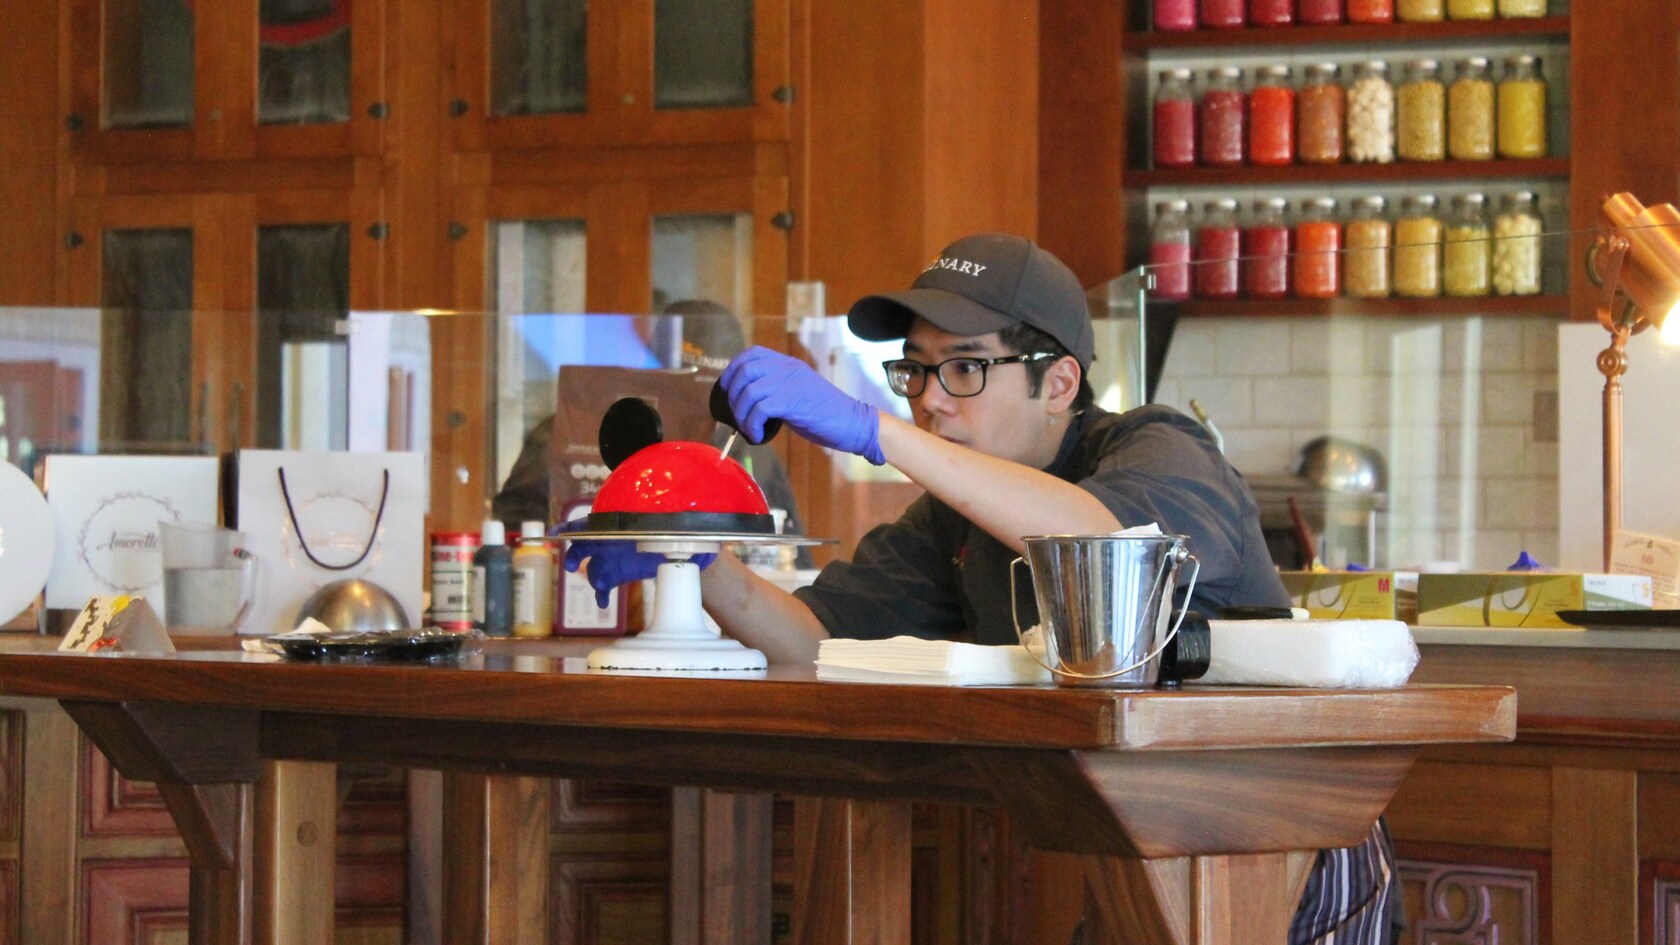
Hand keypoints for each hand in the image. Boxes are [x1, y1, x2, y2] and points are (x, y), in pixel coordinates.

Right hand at [555, 520, 715, 608]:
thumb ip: (678, 534)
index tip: (557, 533)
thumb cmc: (677, 532)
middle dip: (576, 554)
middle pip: (585, 545)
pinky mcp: (617, 573)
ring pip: (593, 567)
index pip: (591, 522)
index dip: (571, 527)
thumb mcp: (676, 529)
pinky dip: (600, 594)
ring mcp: (611, 557)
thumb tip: (696, 541)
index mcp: (617, 523)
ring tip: (601, 587)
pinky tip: (603, 603)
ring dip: (593, 578)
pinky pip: (602, 585)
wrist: (684, 549)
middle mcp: (610, 539)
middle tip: (571, 565)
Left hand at [720, 346, 883, 464]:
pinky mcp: (793, 401)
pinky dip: (752, 425)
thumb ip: (776, 389)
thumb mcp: (798, 392)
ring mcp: (790, 383)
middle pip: (745, 371)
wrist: (852, 422)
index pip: (752, 354)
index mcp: (788, 364)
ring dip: (742, 415)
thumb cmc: (825, 413)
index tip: (727, 390)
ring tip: (749, 429)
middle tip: (737, 416)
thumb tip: (748, 400)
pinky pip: (760, 410)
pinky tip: (758, 435)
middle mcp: (787, 368)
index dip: (733, 370)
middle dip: (733, 396)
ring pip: (749, 392)